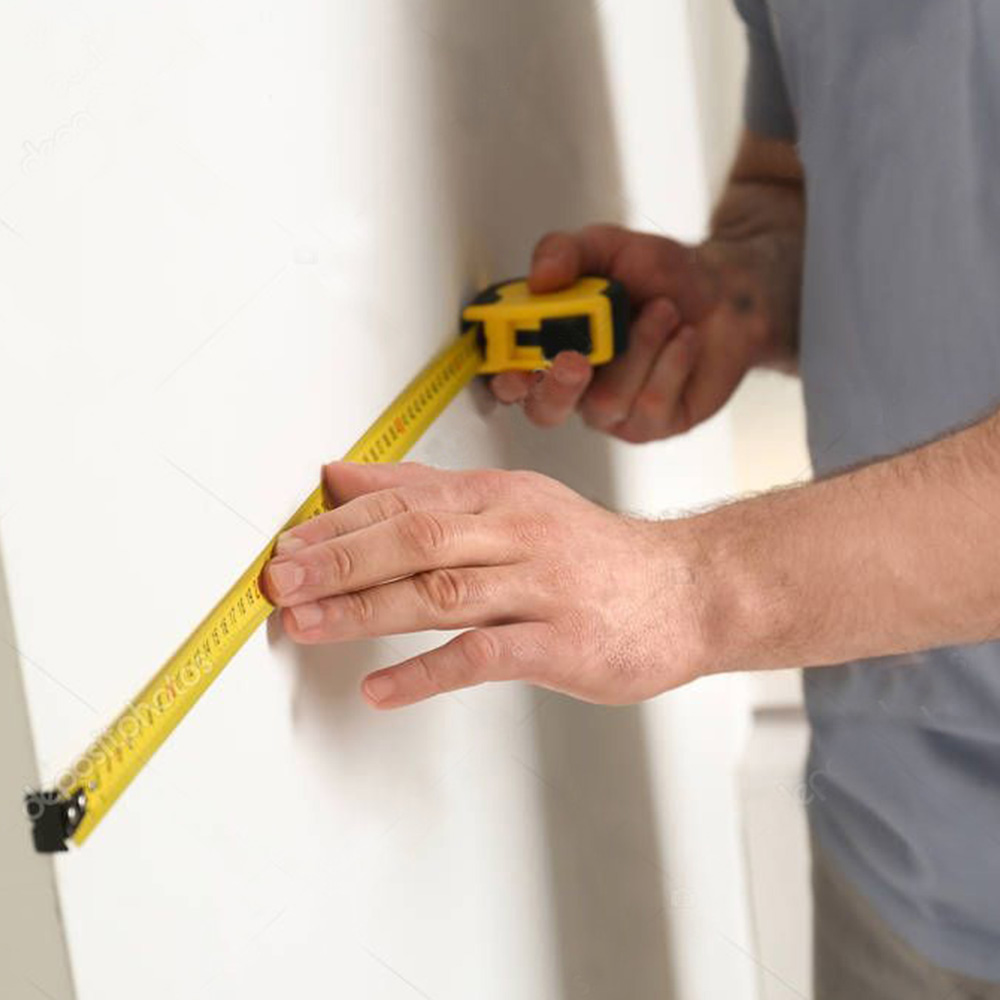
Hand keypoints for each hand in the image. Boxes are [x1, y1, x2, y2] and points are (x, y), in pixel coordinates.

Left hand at [261, 462, 708, 707]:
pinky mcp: (561, 642)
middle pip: (416, 538)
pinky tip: (381, 687)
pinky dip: (427, 671)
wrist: (686, 589)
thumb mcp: (510, 503)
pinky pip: (486, 654)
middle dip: (341, 559)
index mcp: (499, 497)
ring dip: (367, 609)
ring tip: (307, 625)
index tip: (288, 547)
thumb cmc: (589, 552)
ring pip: (442, 591)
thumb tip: (344, 477)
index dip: (340, 525)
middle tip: (281, 581)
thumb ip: (424, 490)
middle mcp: (516, 533)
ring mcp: (541, 587)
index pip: (405, 502)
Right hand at [491, 224, 769, 441]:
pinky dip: (672, 362)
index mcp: (548, 345)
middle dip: (556, 387)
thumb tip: (539, 277)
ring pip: (606, 401)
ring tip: (665, 311)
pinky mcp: (653, 424)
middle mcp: (574, 385)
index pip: (508, 376)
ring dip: (639, 349)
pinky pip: (651, 404)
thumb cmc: (659, 274)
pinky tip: (686, 338)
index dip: (502, 379)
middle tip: (578, 359)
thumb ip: (566, 252)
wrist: (727, 292)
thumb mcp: (608, 246)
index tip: (511, 368)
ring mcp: (613, 410)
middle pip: (544, 410)